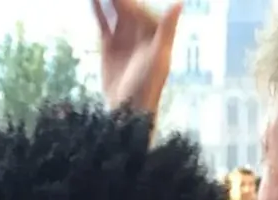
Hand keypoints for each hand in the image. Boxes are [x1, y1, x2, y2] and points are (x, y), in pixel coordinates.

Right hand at [94, 0, 181, 116]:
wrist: (127, 110)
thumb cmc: (148, 86)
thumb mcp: (159, 56)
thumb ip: (167, 28)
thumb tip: (179, 2)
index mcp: (155, 31)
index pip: (142, 7)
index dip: (132, 0)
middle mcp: (140, 30)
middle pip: (128, 5)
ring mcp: (124, 35)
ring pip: (115, 10)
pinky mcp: (110, 44)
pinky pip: (103, 21)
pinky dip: (98, 9)